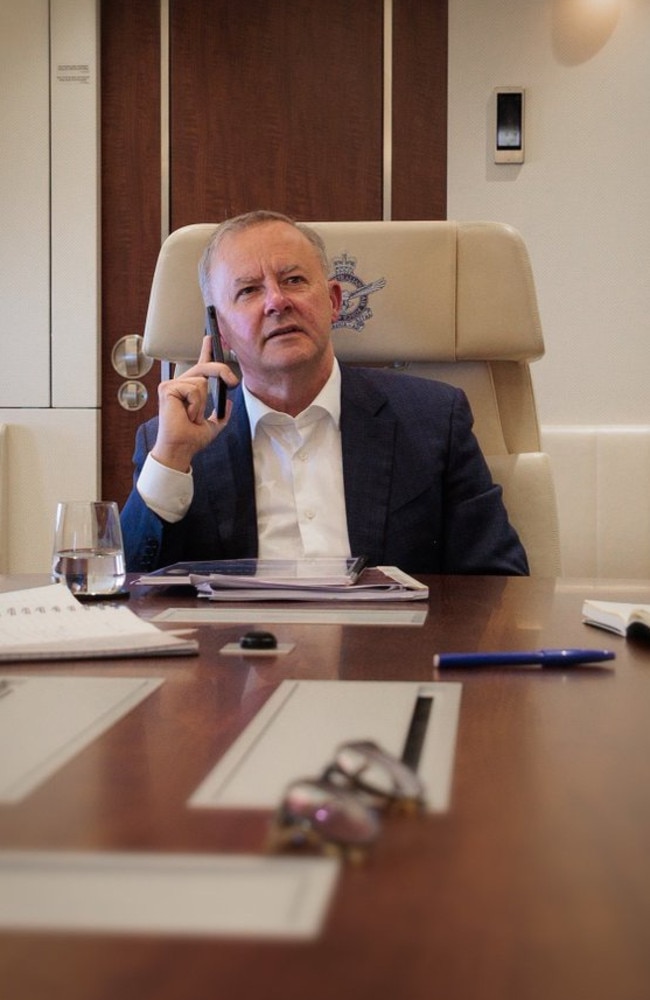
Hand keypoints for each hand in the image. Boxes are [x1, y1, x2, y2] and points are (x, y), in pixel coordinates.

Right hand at [151, 335, 239, 471]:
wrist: (180, 448)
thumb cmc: (191, 439)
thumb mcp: (213, 425)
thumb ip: (222, 414)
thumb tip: (228, 401)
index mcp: (190, 391)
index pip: (200, 367)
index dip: (206, 351)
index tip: (210, 337)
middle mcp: (180, 385)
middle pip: (205, 367)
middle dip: (221, 371)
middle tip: (233, 381)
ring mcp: (172, 386)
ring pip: (202, 381)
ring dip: (202, 403)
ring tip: (191, 416)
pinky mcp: (168, 389)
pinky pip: (194, 388)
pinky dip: (196, 405)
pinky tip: (186, 414)